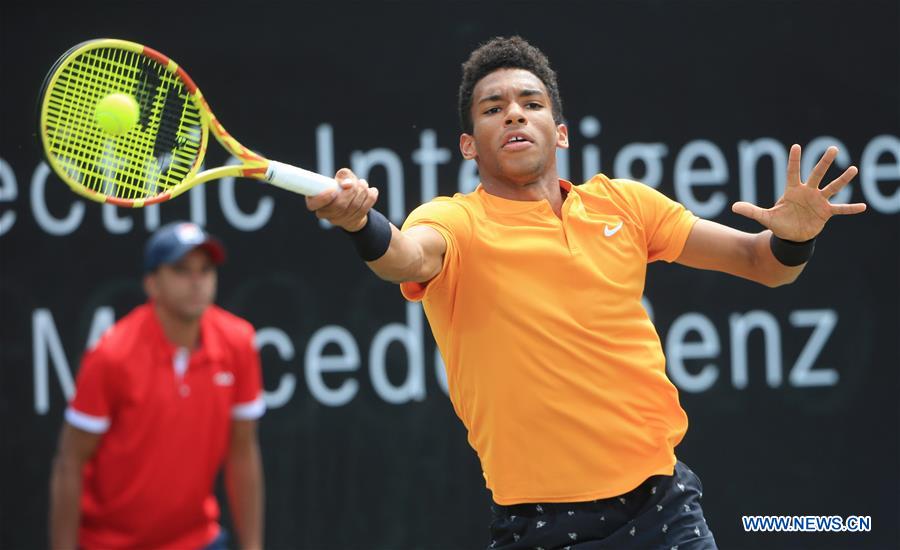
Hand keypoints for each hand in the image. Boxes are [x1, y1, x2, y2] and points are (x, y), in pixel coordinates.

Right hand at [305, 168, 378, 231]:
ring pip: (354, 207)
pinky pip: (365, 209)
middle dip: (350, 191)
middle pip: (339, 205)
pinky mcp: (354, 222)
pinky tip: (372, 191)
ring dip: (361, 192)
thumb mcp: (340, 179)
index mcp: (315, 202)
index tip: (333, 189)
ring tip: (363, 184)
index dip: (323, 198)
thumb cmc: (341, 188)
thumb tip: (347, 183)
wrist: (352, 204)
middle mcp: (326, 214)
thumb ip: (342, 176)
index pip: (313, 204)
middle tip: (354, 182)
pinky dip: (370, 197)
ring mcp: (340, 220)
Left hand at [732, 144, 866, 240]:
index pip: (792, 172)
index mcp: (792, 190)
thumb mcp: (765, 217)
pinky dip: (851, 208)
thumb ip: (752, 211)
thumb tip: (733, 207)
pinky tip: (863, 207)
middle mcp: (808, 192)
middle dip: (824, 162)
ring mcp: (818, 201)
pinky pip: (841, 209)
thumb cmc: (779, 223)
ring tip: (853, 169)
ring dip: (843, 179)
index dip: (793, 160)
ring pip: (832, 187)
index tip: (795, 146)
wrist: (791, 236)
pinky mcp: (826, 212)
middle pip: (817, 174)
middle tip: (833, 148)